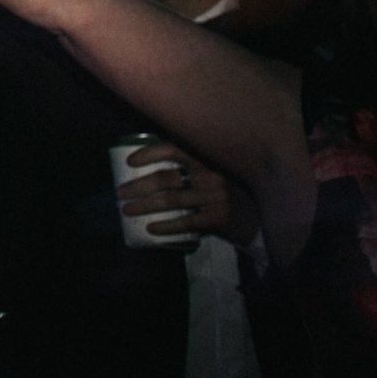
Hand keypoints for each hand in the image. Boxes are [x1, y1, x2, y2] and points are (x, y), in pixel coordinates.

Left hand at [117, 140, 257, 243]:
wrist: (256, 219)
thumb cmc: (223, 194)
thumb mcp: (209, 175)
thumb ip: (188, 169)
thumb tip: (145, 169)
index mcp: (206, 160)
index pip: (173, 149)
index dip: (149, 153)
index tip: (129, 162)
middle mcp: (211, 175)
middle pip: (166, 177)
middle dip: (138, 186)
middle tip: (120, 193)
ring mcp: (216, 196)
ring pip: (171, 199)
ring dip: (144, 205)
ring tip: (127, 210)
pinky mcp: (219, 218)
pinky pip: (186, 221)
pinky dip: (165, 225)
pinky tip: (150, 228)